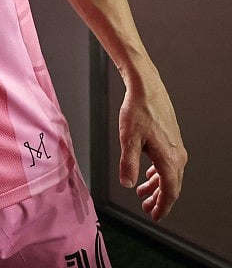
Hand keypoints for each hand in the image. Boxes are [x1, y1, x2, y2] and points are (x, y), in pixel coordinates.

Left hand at [118, 76, 186, 221]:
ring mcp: (176, 148)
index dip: (162, 206)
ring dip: (157, 186)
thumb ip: (128, 164)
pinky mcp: (172, 141)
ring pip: (170, 175)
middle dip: (159, 200)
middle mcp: (177, 156)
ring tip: (143, 194)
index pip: (170, 191)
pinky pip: (168, 164)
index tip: (154, 216)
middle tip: (147, 209)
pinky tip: (148, 174)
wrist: (147, 90)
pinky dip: (158, 173)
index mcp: (168, 159)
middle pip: (172, 186)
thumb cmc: (138, 111)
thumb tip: (128, 184)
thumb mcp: (128, 139)